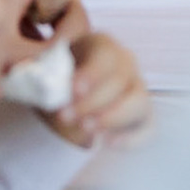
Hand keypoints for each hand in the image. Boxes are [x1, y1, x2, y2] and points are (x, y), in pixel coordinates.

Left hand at [44, 30, 151, 148]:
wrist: (64, 101)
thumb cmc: (56, 80)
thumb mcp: (46, 72)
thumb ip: (44, 78)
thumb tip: (41, 86)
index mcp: (102, 45)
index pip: (105, 55)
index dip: (92, 73)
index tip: (73, 90)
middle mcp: (126, 64)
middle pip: (120, 80)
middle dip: (92, 101)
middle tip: (65, 116)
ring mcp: (137, 90)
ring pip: (139, 101)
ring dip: (112, 117)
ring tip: (85, 129)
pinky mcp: (142, 117)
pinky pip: (148, 128)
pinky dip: (132, 138)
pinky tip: (107, 143)